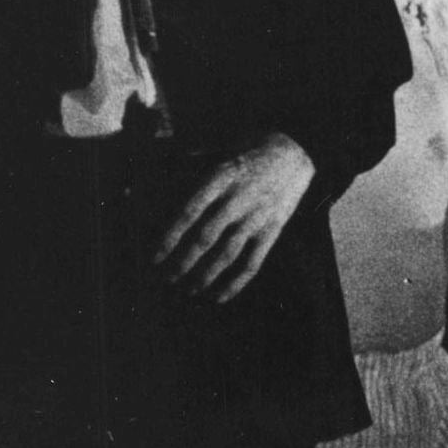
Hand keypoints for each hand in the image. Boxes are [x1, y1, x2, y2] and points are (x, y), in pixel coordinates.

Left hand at [155, 134, 315, 301]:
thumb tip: (151, 178)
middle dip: (183, 263)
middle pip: (205, 238)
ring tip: (189, 291)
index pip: (189, 213)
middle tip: (167, 278)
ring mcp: (257, 217)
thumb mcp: (218, 151)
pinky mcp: (273, 230)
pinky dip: (236, 283)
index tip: (154, 257)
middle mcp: (238, 199)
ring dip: (205, 276)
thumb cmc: (249, 150)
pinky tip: (220, 297)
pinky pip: (253, 262)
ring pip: (226, 254)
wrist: (296, 151)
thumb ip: (189, 167)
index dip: (169, 237)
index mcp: (220, 178)